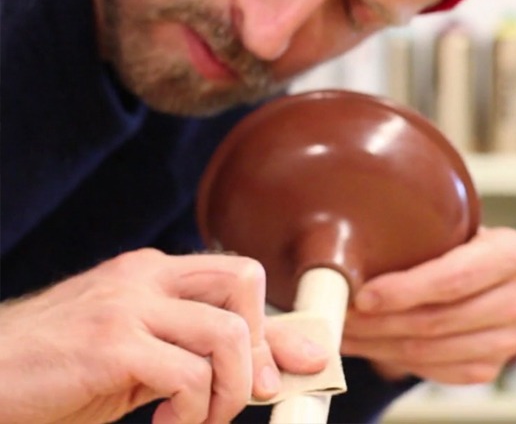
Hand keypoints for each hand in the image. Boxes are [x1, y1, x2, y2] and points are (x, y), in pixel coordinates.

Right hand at [0, 248, 326, 423]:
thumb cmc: (57, 375)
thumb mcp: (139, 360)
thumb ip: (197, 354)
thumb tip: (275, 367)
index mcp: (150, 273)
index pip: (237, 278)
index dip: (275, 326)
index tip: (290, 368)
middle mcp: (143, 277)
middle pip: (244, 283)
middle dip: (263, 346)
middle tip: (251, 393)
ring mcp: (126, 306)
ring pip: (228, 334)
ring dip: (231, 391)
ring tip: (199, 420)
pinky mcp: (111, 345)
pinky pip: (189, 375)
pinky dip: (193, 412)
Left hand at [341, 227, 515, 383]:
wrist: (481, 273)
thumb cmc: (455, 243)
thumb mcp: (448, 224)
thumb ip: (413, 231)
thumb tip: (339, 245)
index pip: (455, 278)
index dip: (404, 290)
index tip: (363, 295)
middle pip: (438, 320)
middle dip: (380, 321)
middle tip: (340, 315)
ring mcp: (510, 339)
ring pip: (430, 350)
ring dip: (378, 343)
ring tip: (343, 331)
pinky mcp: (490, 367)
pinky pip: (433, 371)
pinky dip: (393, 359)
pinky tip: (367, 343)